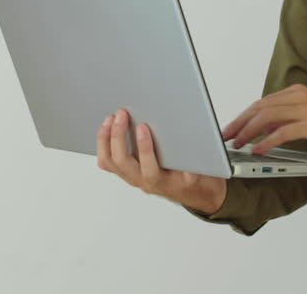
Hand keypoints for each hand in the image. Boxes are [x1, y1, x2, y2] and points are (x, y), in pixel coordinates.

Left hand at [97, 109, 227, 214]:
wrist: (194, 193)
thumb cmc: (198, 180)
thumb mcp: (203, 174)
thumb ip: (195, 166)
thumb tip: (189, 153)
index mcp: (163, 183)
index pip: (149, 169)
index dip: (144, 148)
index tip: (143, 127)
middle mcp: (143, 182)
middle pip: (122, 163)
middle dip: (119, 137)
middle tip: (122, 114)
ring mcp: (132, 177)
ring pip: (110, 162)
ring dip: (106, 139)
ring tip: (111, 118)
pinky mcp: (127, 172)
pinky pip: (108, 162)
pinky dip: (103, 145)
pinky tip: (106, 128)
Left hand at [222, 83, 306, 154]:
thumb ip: (291, 116)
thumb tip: (268, 128)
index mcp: (298, 92)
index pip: (263, 102)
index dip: (244, 115)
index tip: (231, 127)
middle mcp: (299, 96)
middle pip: (260, 107)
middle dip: (239, 122)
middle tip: (225, 136)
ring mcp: (306, 109)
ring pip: (267, 117)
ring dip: (248, 132)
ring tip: (237, 144)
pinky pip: (283, 132)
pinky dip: (267, 141)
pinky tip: (258, 150)